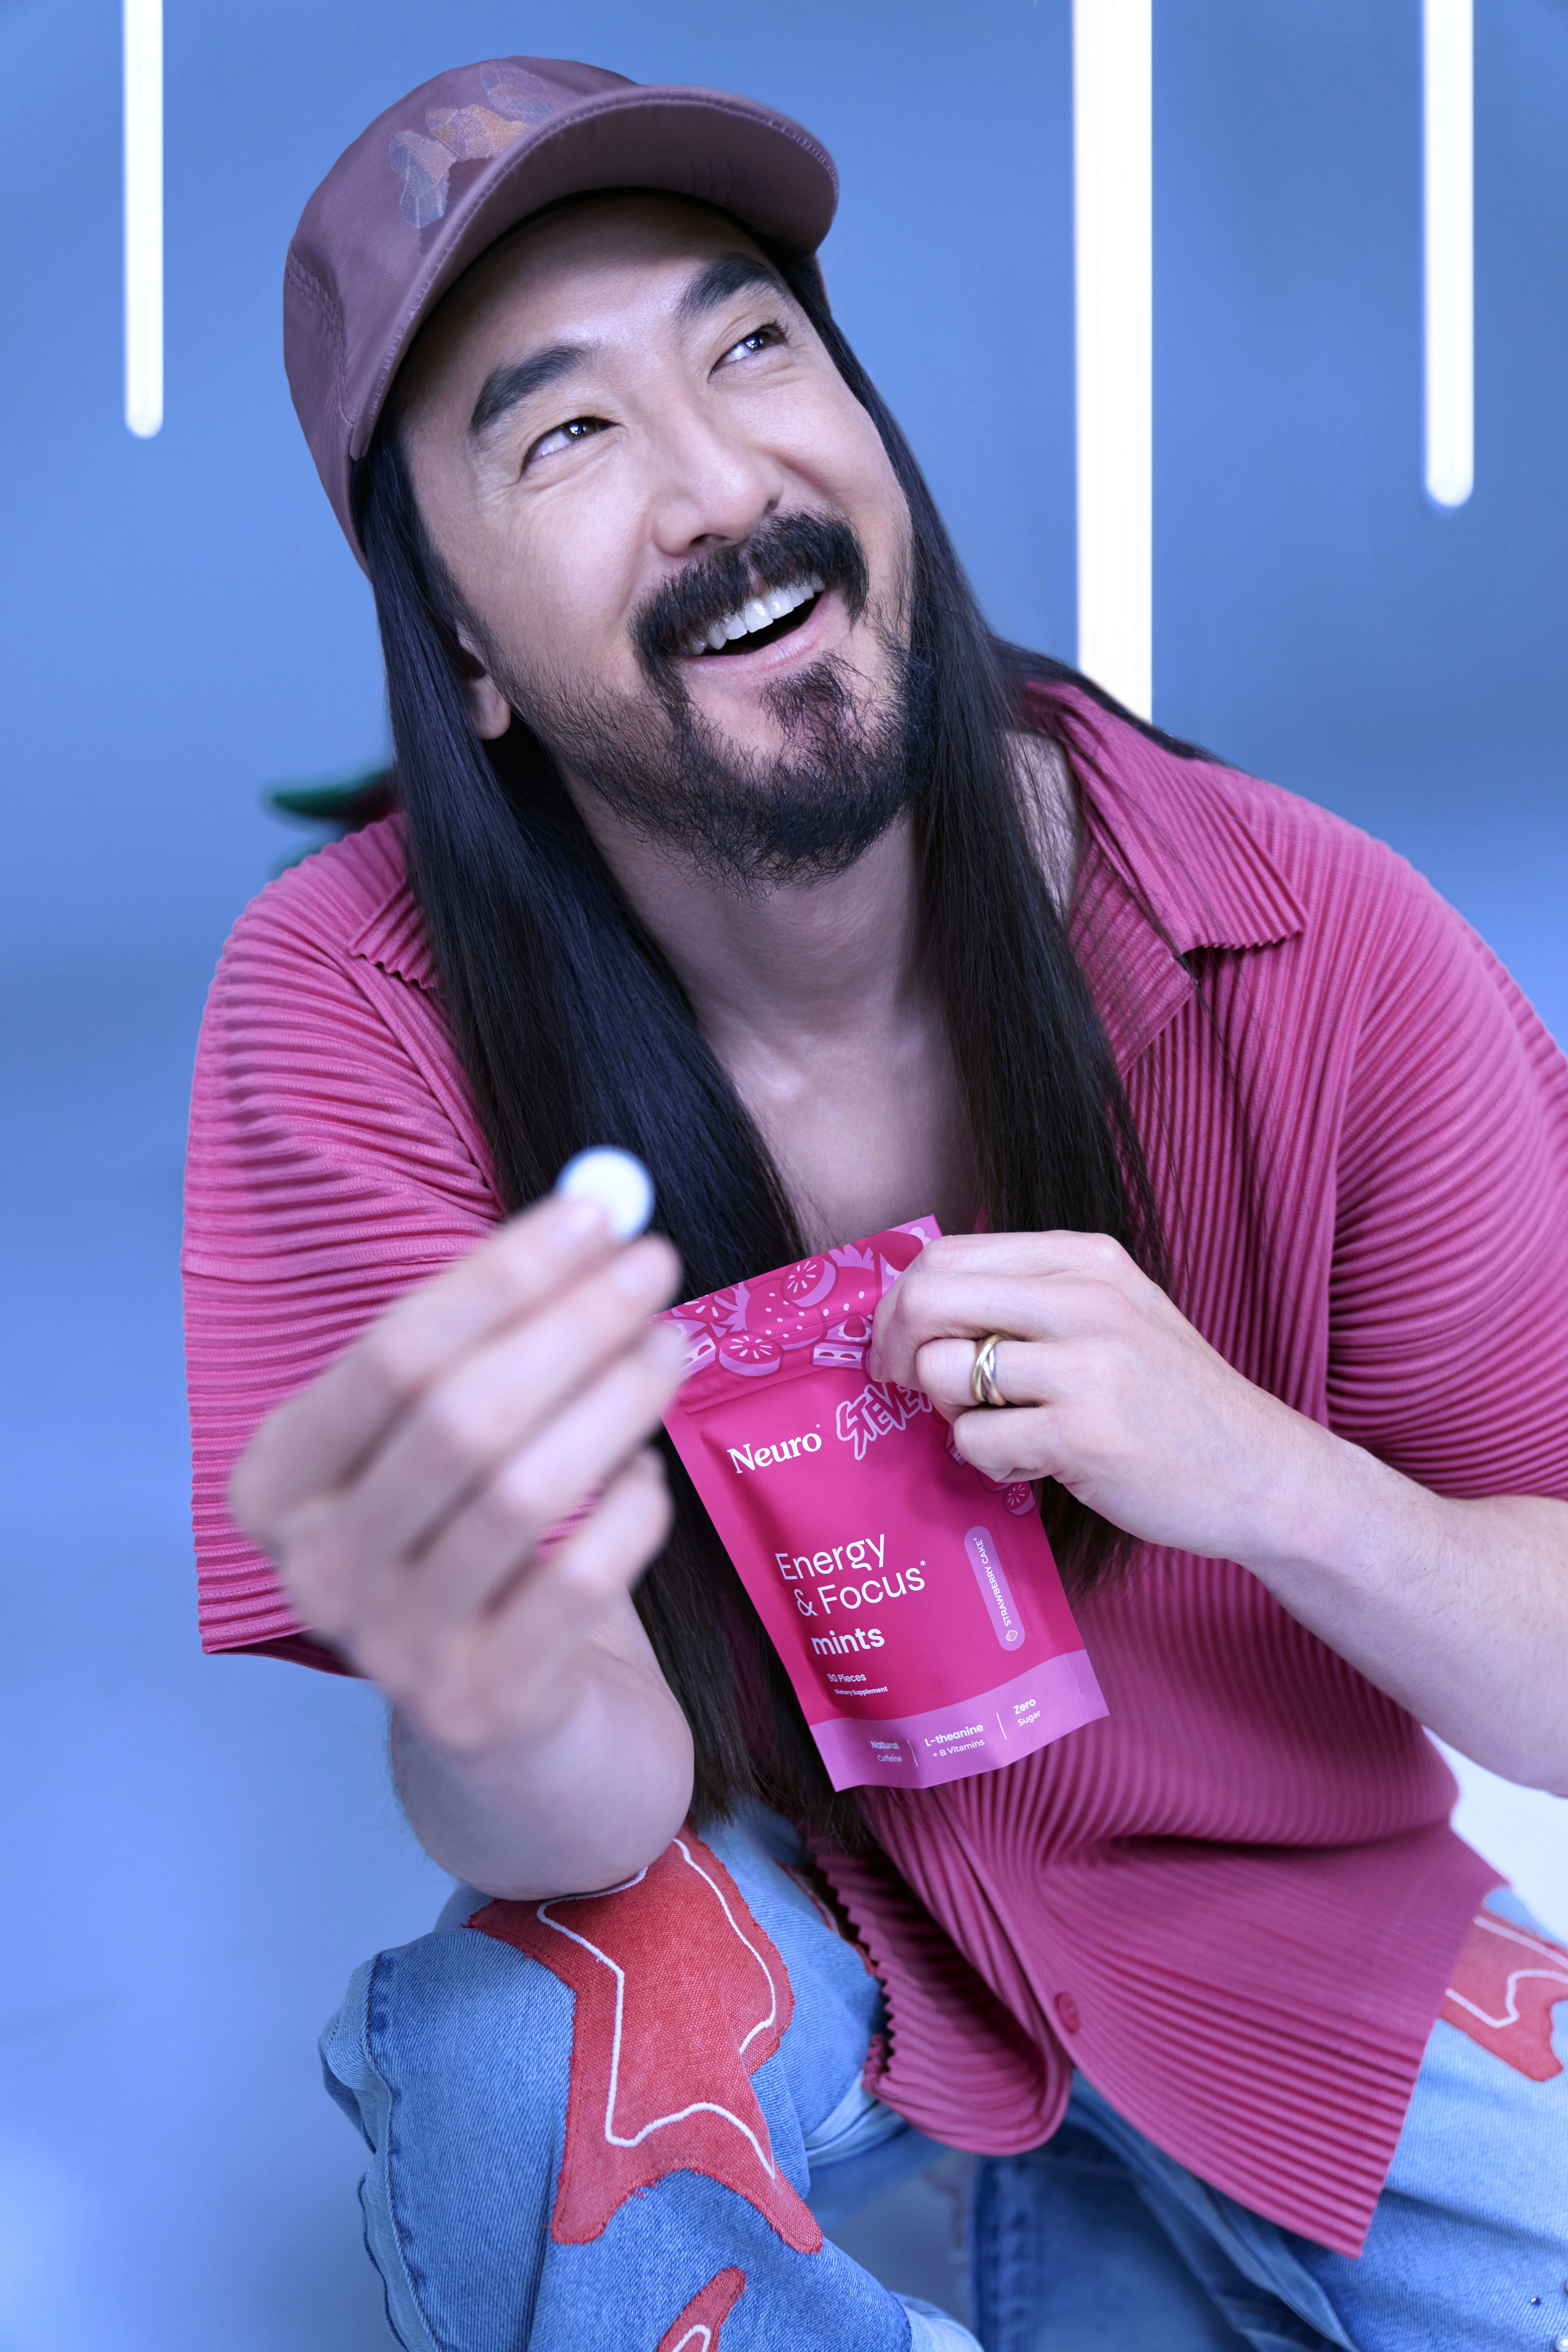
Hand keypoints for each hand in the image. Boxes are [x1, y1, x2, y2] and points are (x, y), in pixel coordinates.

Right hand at [230, 1193, 688, 1759]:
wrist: (501, 1721)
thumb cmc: (473, 1540)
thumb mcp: (435, 1442)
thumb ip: (488, 1337)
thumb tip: (596, 1216)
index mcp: (278, 1482)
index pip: (392, 1353)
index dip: (502, 1274)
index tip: (599, 1212)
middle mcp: (319, 1569)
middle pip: (459, 1417)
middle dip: (572, 1324)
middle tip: (655, 1265)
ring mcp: (395, 1648)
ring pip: (523, 1493)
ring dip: (616, 1401)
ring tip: (676, 1345)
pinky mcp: (484, 1706)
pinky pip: (578, 1580)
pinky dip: (630, 1510)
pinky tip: (650, 1471)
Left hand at [868, 1230, 1323, 1565]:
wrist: (1262, 1473)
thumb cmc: (1172, 1400)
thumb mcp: (1113, 1315)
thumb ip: (1029, 1298)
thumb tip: (920, 1304)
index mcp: (1086, 1260)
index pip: (948, 1253)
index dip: (900, 1303)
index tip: (898, 1344)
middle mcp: (1084, 1300)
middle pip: (928, 1299)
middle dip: (895, 1349)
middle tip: (906, 1388)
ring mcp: (1085, 1366)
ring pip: (941, 1373)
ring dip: (952, 1415)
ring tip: (1004, 1429)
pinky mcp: (1081, 1435)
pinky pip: (974, 1442)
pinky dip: (990, 1463)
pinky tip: (1037, 1464)